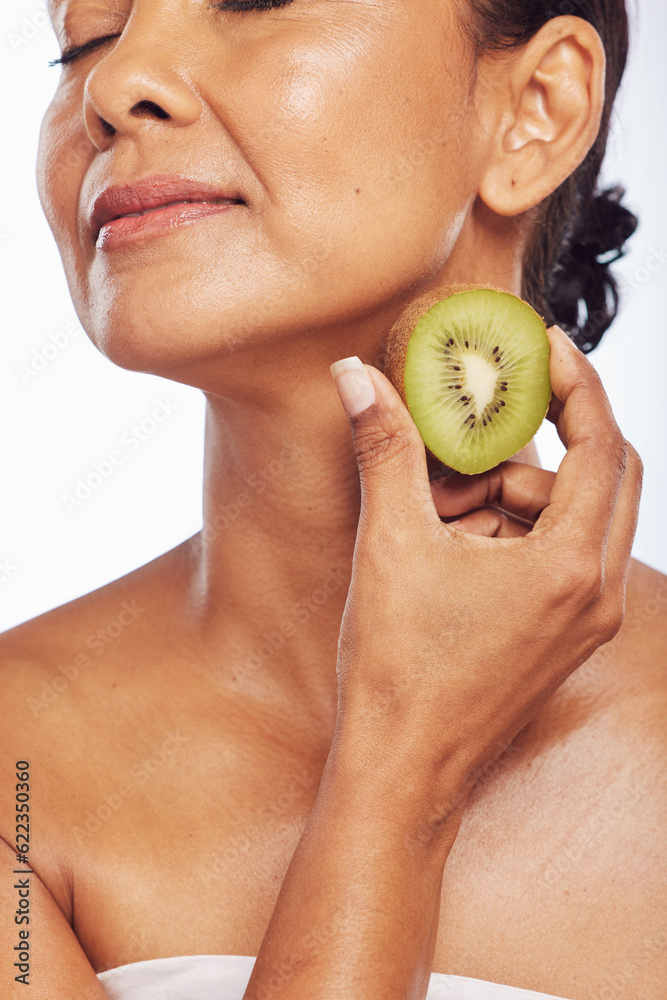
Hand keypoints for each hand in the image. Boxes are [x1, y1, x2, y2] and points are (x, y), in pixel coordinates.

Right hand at [329, 326, 642, 812]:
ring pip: (579, 518)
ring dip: (521, 489)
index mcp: (568, 568)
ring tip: (445, 502)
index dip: (576, 383)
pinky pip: (563, 556)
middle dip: (553, 434)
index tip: (544, 344)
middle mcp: (596, 595)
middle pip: (608, 475)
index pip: (601, 445)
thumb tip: (355, 375)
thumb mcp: (390, 546)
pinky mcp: (566, 638)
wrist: (404, 773)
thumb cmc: (398, 671)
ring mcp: (587, 621)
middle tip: (499, 407)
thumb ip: (383, 449)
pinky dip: (519, 529)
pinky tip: (457, 540)